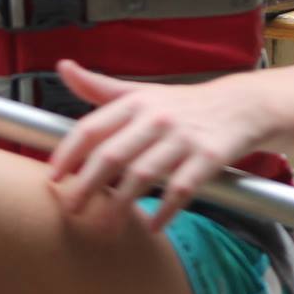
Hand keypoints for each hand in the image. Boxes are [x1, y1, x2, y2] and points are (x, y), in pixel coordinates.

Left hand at [46, 61, 266, 231]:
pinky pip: (182, 188)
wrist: (241, 106)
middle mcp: (157, 117)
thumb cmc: (183, 104)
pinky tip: (153, 225)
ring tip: (105, 225)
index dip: (68, 154)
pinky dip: (165, 210)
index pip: (92, 128)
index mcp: (136, 102)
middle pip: (112, 155)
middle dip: (86, 185)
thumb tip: (63, 67)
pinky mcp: (209, 157)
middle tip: (71, 209)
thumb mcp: (142, 92)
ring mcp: (183, 138)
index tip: (53, 178)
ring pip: (144, 174)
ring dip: (121, 203)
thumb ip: (100, 87)